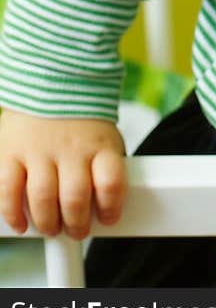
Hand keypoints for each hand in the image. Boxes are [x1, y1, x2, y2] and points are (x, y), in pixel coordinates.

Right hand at [0, 108, 126, 239]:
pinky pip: (8, 189)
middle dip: (76, 224)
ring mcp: (39, 148)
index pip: (111, 182)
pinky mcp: (11, 150)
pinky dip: (13, 213)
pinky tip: (21, 223)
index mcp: (100, 144)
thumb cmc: (81, 121)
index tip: (108, 218)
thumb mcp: (103, 139)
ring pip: (42, 197)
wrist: (54, 78)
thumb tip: (103, 208)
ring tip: (51, 227)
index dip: (112, 206)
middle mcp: (70, 147)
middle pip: (75, 197)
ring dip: (47, 222)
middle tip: (75, 229)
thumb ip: (103, 169)